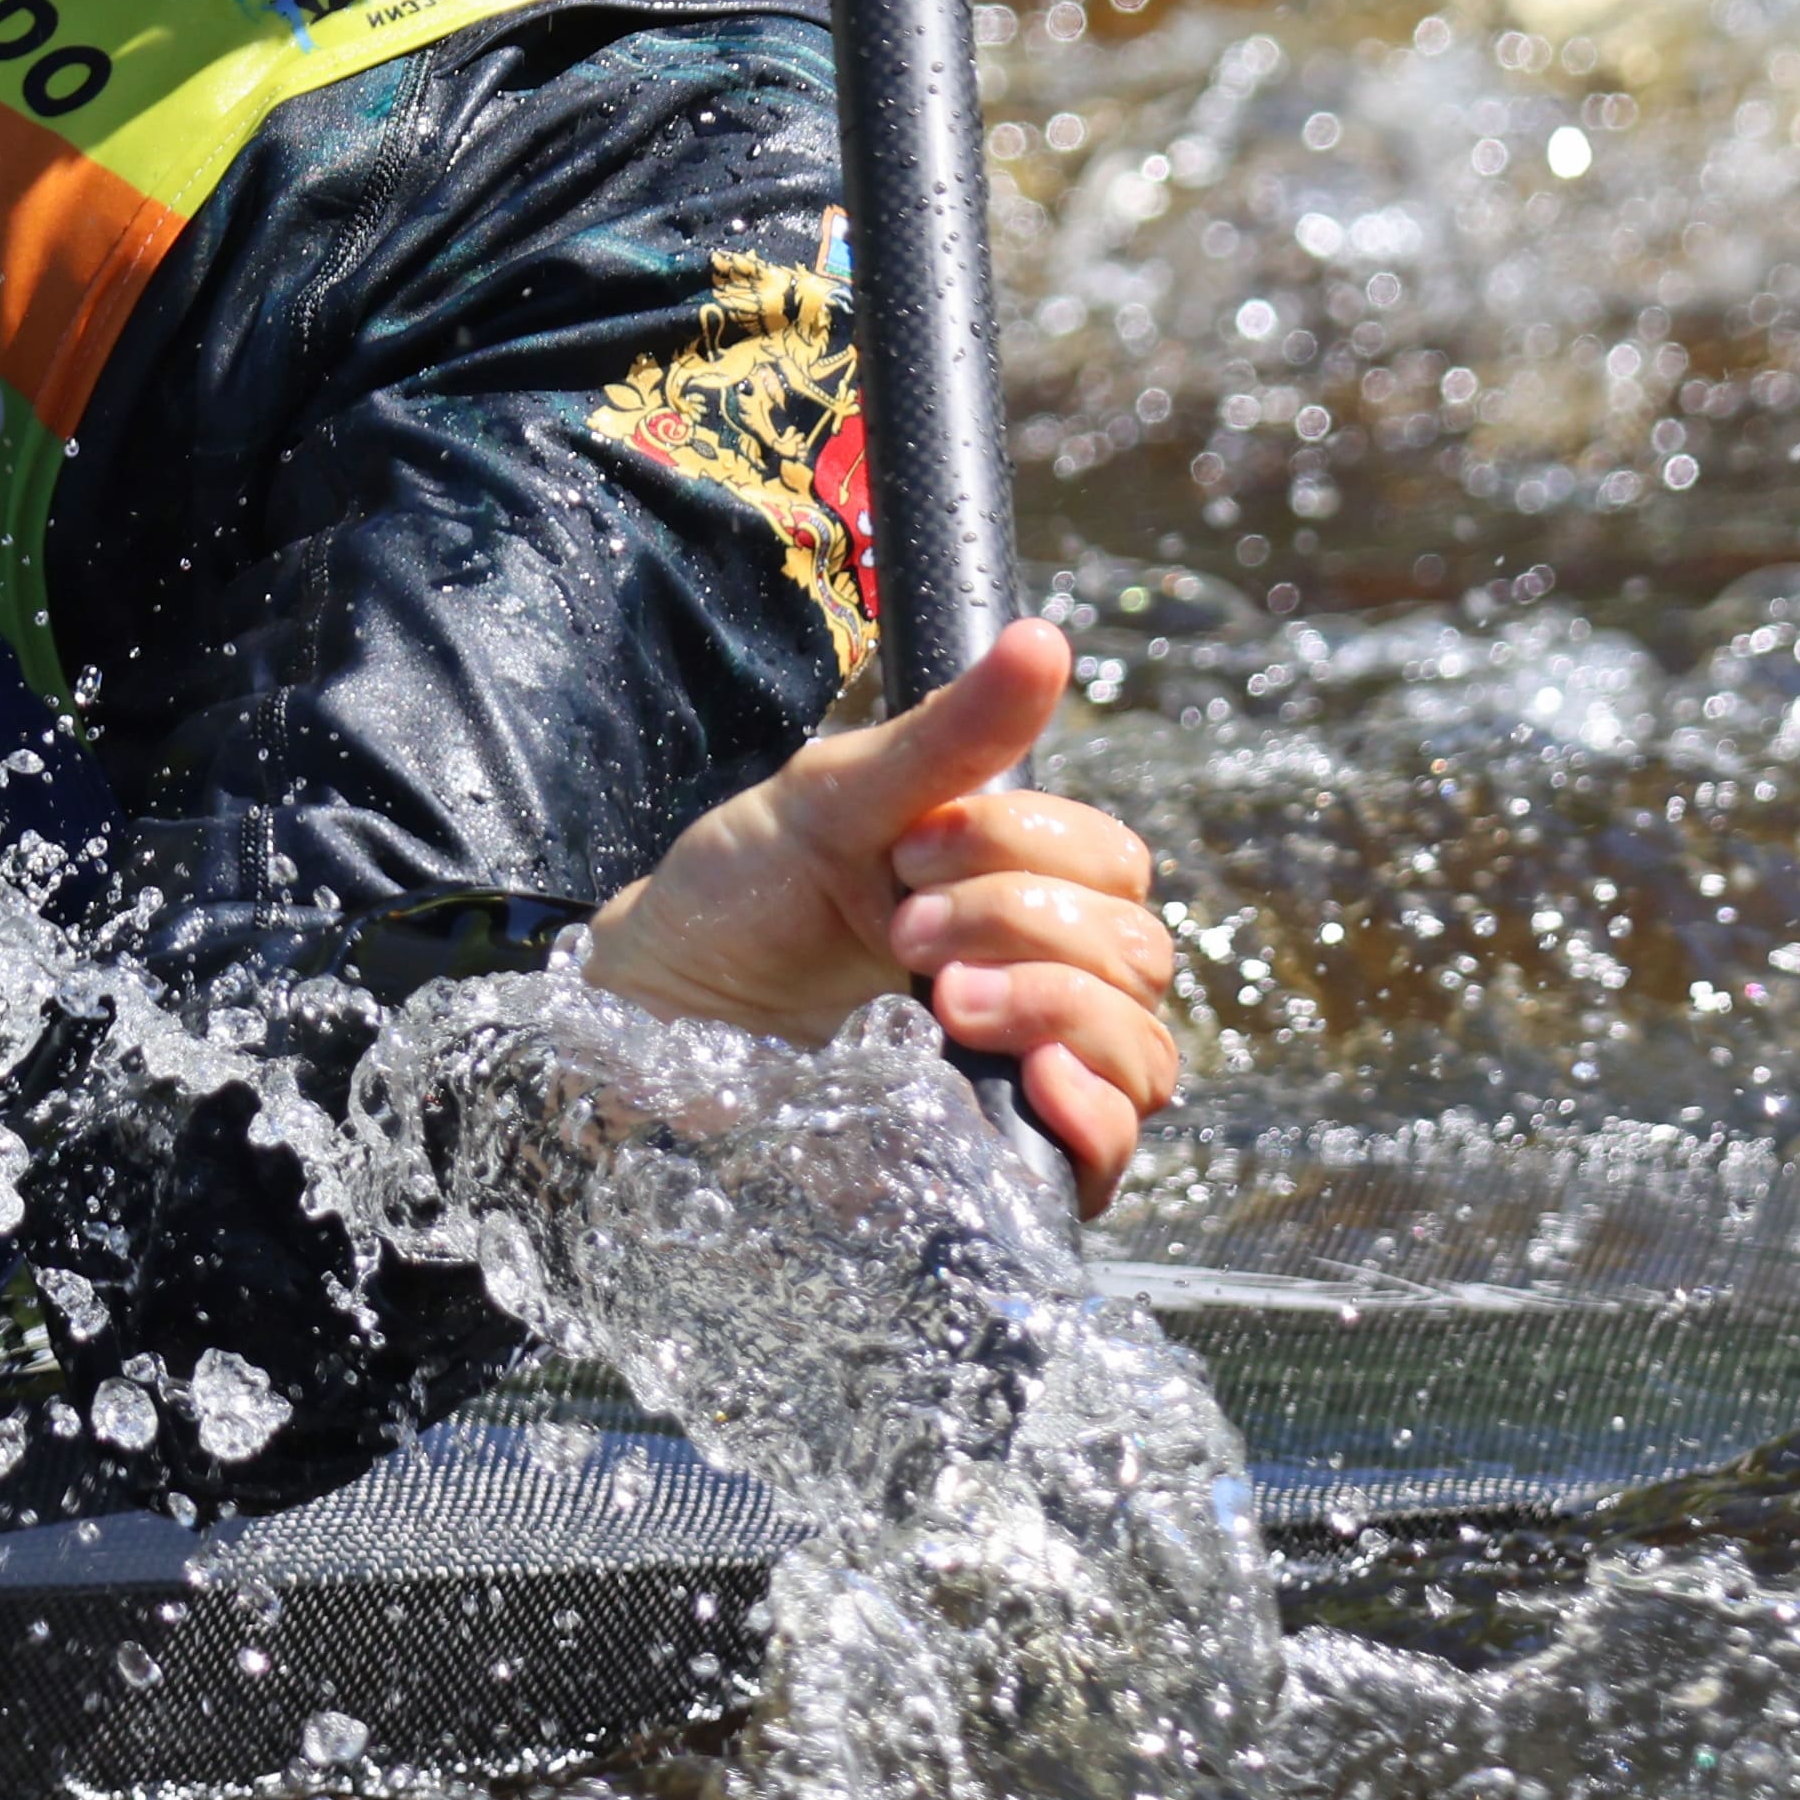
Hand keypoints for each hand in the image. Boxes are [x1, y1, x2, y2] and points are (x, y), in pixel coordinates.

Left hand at [582, 617, 1177, 1217]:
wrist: (661, 1016)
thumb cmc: (741, 894)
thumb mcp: (834, 798)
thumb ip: (948, 736)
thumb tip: (1044, 639)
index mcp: (1014, 881)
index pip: (1112, 863)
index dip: (1027, 850)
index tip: (908, 853)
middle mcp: (1042, 976)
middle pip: (1133, 949)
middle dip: (1022, 922)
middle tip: (904, 930)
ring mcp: (1028, 1070)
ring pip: (1138, 1044)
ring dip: (1050, 1007)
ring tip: (938, 1002)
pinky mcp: (1004, 1160)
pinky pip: (1114, 1145)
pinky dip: (1092, 1112)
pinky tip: (1034, 1084)